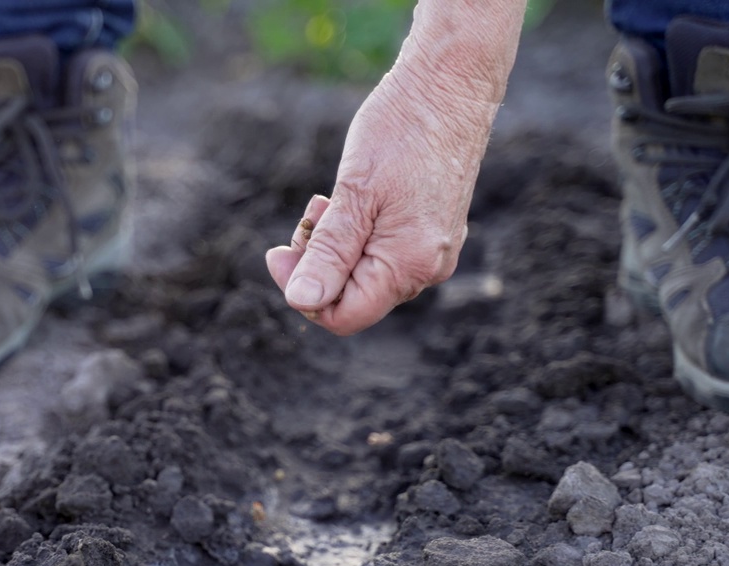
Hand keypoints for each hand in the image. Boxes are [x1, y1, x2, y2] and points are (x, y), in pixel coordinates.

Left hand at [265, 0, 521, 334]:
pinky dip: (357, 235)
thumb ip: (329, 254)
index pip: (342, 316)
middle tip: (307, 216)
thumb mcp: (353, 194)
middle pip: (352, 298)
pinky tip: (350, 201)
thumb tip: (302, 303)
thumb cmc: (402, 131)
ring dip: (334, 247)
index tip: (278, 251)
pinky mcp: (431, 233)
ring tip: (326, 202)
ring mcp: (433, 252)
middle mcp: (427, 269)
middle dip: (316, 266)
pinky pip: (382, 254)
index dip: (301, 294)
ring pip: (365, 275)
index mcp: (408, 265)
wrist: (450, 85)